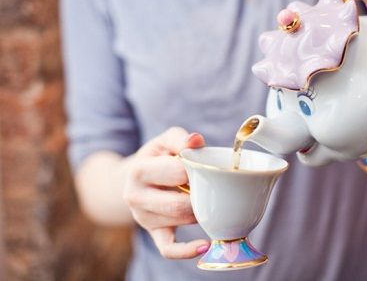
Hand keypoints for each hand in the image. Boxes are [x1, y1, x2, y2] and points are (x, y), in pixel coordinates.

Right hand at [123, 127, 209, 258]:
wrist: (136, 179)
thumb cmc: (157, 157)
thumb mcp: (165, 141)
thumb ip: (180, 138)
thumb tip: (196, 140)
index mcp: (139, 170)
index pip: (178, 173)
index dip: (198, 169)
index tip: (204, 166)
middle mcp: (136, 197)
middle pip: (179, 204)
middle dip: (200, 195)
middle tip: (209, 185)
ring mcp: (144, 218)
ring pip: (181, 221)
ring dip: (200, 210)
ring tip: (204, 197)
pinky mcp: (153, 233)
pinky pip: (168, 249)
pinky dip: (187, 250)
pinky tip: (205, 244)